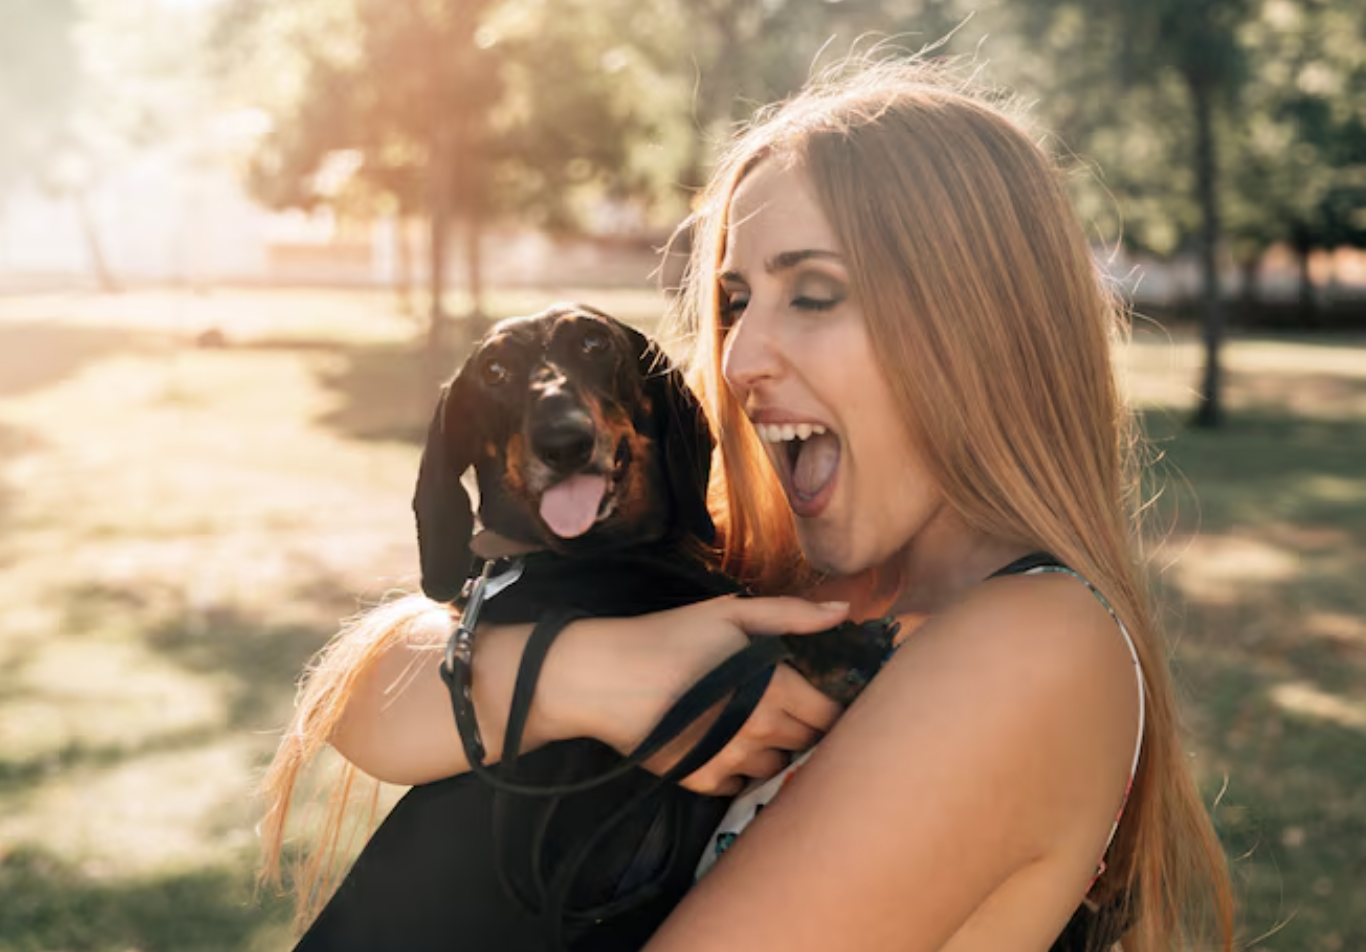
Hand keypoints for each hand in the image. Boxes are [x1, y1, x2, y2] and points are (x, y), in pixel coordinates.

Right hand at [546, 596, 848, 795]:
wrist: (605, 677)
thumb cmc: (670, 637)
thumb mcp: (731, 614)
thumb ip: (792, 615)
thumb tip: (845, 611)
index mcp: (775, 688)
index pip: (831, 716)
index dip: (832, 707)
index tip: (820, 697)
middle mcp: (761, 732)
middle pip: (809, 743)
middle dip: (805, 727)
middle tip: (785, 706)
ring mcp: (732, 762)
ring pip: (778, 767)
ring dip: (775, 749)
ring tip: (753, 725)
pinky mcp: (703, 781)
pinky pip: (741, 785)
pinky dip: (740, 769)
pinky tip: (724, 743)